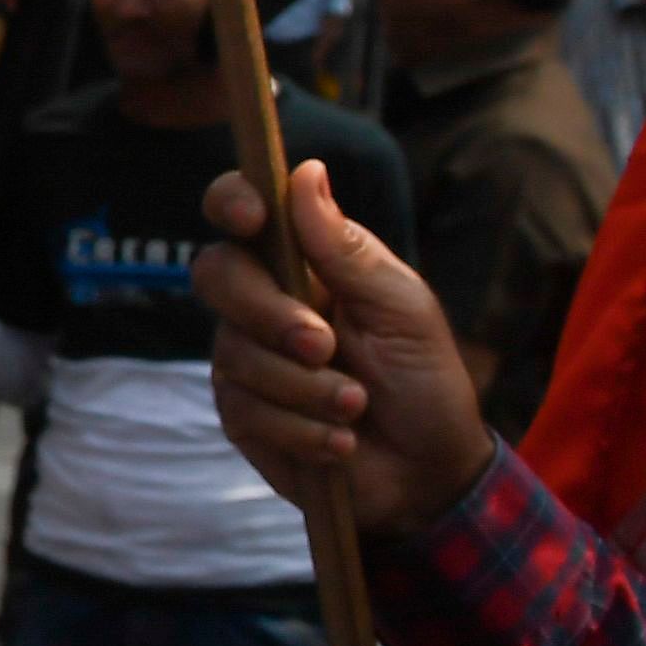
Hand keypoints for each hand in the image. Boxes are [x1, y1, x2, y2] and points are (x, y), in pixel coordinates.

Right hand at [195, 161, 490, 539]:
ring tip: (356, 407)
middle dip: (271, 314)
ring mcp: (246, 360)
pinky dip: (303, 429)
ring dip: (306, 389)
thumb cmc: (425, 381)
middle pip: (216, 275)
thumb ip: (347, 249)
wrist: (429, 474)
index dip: (233, 201)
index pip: (243, 212)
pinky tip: (339, 441)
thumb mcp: (402, 309)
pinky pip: (247, 410)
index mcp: (304, 264)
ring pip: (236, 354)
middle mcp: (263, 304)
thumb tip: (306, 172)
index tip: (253, 218)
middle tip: (326, 346)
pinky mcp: (242, 416)